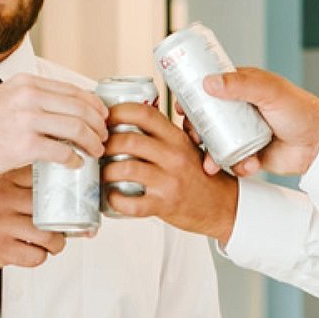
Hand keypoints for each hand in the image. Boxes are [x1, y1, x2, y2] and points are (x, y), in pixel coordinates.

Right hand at [0, 76, 108, 178]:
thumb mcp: (5, 98)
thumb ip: (31, 98)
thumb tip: (61, 108)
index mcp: (26, 83)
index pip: (73, 90)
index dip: (94, 105)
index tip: (102, 116)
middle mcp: (29, 96)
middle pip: (81, 108)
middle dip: (98, 125)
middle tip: (103, 137)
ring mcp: (28, 120)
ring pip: (77, 128)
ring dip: (92, 142)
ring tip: (95, 151)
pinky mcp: (25, 145)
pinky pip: (63, 151)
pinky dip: (75, 158)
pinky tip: (76, 163)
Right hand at [0, 170, 64, 288]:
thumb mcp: (5, 193)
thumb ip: (33, 191)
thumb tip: (77, 204)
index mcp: (9, 180)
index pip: (49, 177)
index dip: (66, 191)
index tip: (75, 199)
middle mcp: (5, 198)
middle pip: (52, 209)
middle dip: (64, 223)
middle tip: (61, 228)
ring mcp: (1, 223)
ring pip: (48, 235)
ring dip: (56, 244)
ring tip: (51, 244)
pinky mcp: (0, 248)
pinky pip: (36, 256)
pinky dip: (39, 257)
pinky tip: (30, 252)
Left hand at [102, 103, 239, 240]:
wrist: (220, 206)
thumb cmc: (197, 176)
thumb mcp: (185, 147)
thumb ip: (161, 135)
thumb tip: (125, 119)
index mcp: (176, 138)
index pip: (144, 113)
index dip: (118, 112)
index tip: (105, 118)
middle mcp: (173, 156)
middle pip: (129, 140)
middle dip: (105, 144)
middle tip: (98, 149)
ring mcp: (168, 181)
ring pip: (126, 168)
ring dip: (106, 171)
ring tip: (102, 173)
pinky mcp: (163, 205)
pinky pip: (131, 203)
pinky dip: (114, 199)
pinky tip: (111, 196)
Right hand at [199, 68, 318, 177]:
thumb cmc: (301, 110)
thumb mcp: (269, 91)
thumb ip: (240, 85)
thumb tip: (209, 83)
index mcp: (243, 89)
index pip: (210, 90)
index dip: (193, 97)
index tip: (181, 106)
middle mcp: (240, 111)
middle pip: (207, 119)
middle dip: (196, 130)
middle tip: (194, 137)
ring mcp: (244, 133)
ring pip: (215, 143)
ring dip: (209, 153)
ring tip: (210, 161)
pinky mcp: (250, 155)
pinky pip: (233, 162)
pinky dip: (235, 166)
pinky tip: (246, 165)